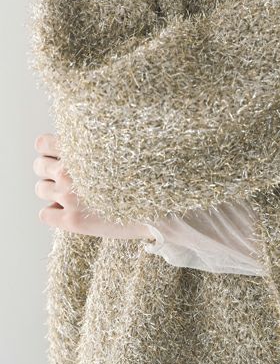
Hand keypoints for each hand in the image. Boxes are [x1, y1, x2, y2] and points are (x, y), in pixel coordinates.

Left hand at [33, 132, 152, 240]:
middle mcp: (70, 173)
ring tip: (72, 193)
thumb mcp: (119, 149)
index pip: (42, 144)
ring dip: (53, 190)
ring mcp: (68, 197)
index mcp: (81, 151)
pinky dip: (55, 211)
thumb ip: (94, 145)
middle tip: (66, 175)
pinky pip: (45, 213)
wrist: (156, 207)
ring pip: (41, 189)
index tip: (59, 154)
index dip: (50, 149)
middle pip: (38, 166)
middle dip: (49, 169)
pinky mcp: (71, 221)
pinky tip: (72, 209)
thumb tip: (78, 142)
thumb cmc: (142, 176)